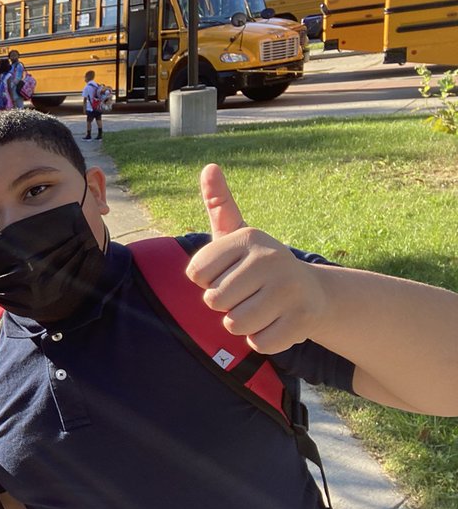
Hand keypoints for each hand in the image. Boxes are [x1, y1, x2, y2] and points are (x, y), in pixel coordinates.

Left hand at [185, 164, 327, 353]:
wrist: (313, 292)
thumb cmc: (259, 265)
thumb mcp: (238, 235)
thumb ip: (219, 205)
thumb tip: (209, 166)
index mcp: (248, 238)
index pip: (196, 274)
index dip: (208, 281)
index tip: (230, 273)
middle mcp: (270, 258)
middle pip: (214, 301)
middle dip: (225, 305)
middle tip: (248, 294)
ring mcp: (290, 288)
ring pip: (234, 324)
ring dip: (242, 325)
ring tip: (261, 308)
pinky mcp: (303, 319)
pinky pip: (259, 342)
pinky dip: (262, 340)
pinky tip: (276, 322)